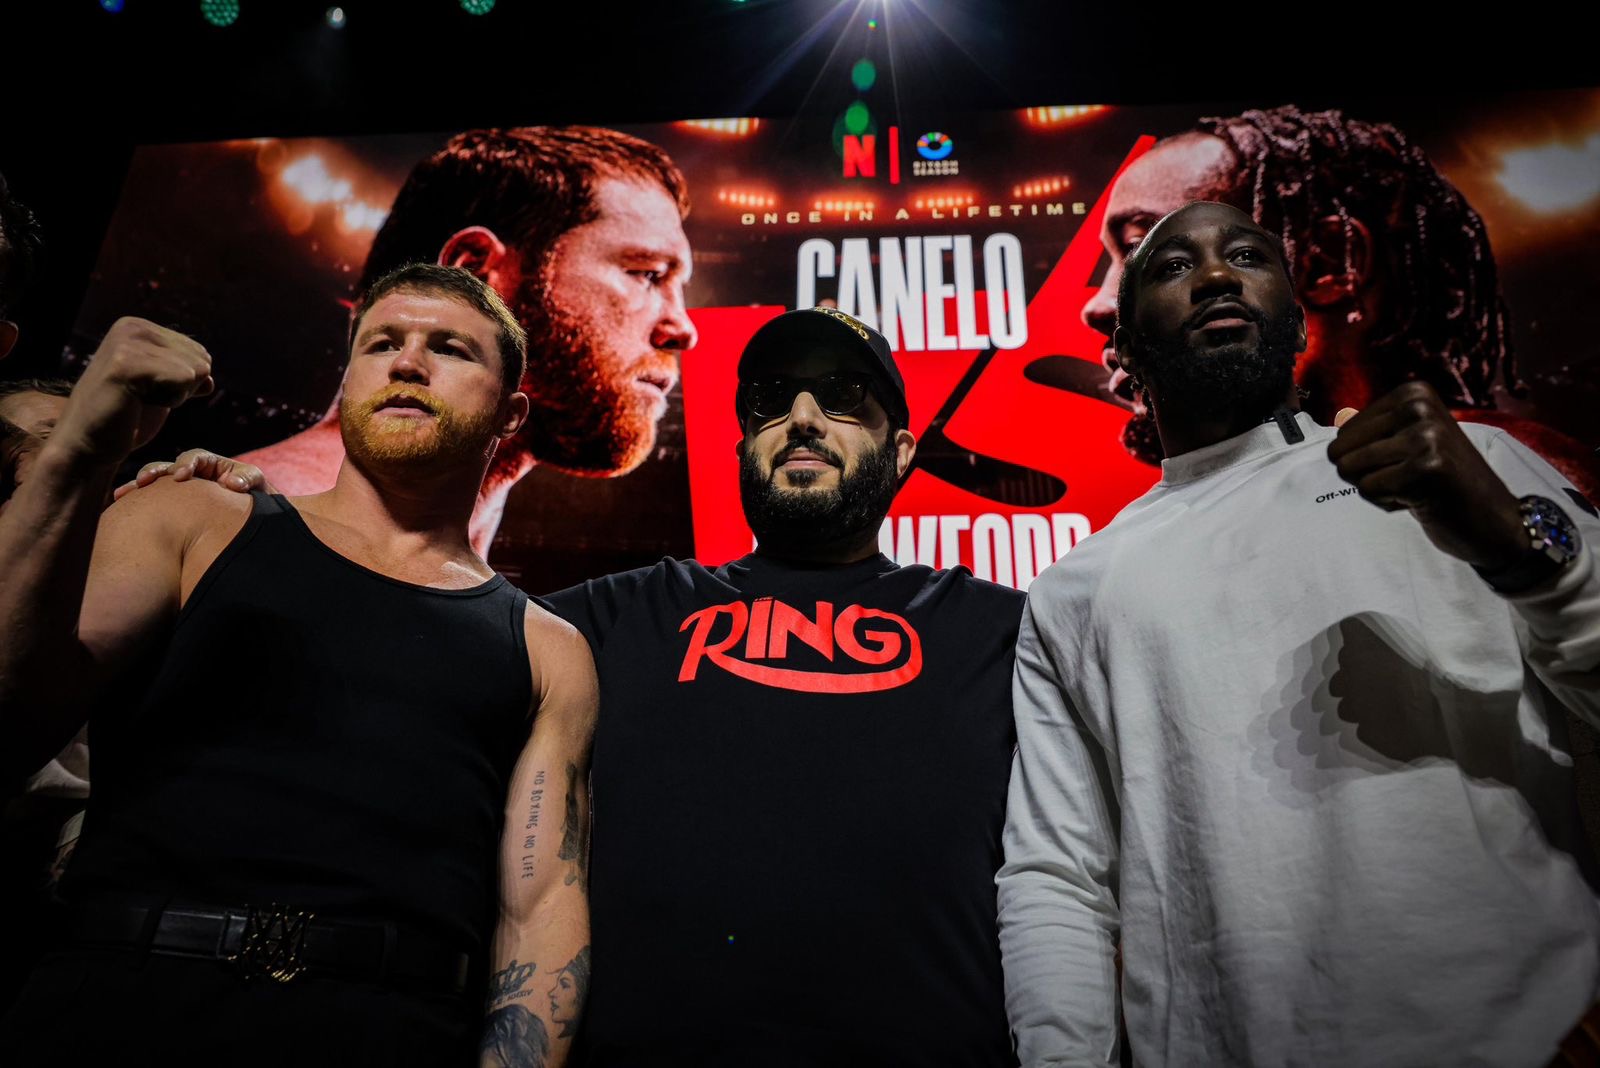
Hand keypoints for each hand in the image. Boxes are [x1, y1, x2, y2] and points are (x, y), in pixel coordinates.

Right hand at [49, 317, 212, 465]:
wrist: (90, 444)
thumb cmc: (127, 418)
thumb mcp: (164, 389)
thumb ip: (186, 376)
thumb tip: (209, 377)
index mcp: (139, 326)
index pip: (200, 353)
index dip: (183, 382)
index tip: (148, 391)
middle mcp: (133, 326)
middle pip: (201, 360)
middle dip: (182, 388)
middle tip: (143, 399)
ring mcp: (127, 343)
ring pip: (195, 371)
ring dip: (175, 396)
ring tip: (139, 400)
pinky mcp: (126, 364)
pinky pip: (183, 379)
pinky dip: (170, 400)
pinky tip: (138, 404)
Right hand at [113, 448, 267, 500]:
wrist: (246, 516)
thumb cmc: (253, 494)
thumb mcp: (255, 482)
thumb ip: (247, 478)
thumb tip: (232, 483)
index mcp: (208, 463)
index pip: (193, 457)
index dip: (186, 463)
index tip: (182, 476)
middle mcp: (188, 473)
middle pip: (166, 467)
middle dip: (154, 472)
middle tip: (145, 482)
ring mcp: (176, 490)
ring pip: (153, 483)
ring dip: (138, 486)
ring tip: (122, 494)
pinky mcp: (169, 505)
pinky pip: (149, 501)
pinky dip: (135, 502)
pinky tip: (119, 506)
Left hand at [1327, 381, 1526, 569]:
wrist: (1492, 518)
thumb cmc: (1443, 480)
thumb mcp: (1408, 442)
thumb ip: (1372, 430)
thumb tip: (1338, 416)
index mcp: (1413, 394)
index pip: (1344, 432)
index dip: (1365, 457)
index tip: (1405, 460)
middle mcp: (1419, 408)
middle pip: (1341, 450)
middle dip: (1365, 474)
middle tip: (1408, 478)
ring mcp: (1425, 437)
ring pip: (1350, 470)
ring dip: (1377, 489)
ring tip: (1414, 487)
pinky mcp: (1426, 468)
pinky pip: (1368, 490)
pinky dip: (1387, 502)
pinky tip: (1421, 499)